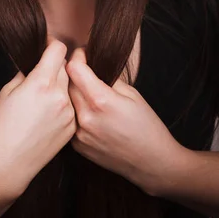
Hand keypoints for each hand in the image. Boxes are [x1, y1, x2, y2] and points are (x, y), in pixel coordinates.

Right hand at [0, 36, 76, 197]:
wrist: (7, 164)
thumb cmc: (1, 127)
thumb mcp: (7, 90)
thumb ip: (27, 72)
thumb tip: (37, 61)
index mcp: (41, 83)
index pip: (59, 50)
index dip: (52, 44)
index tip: (46, 46)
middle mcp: (59, 96)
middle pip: (65, 67)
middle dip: (55, 65)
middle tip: (42, 71)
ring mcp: (69, 113)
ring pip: (70, 86)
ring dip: (60, 84)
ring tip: (43, 96)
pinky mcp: (72, 128)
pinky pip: (72, 105)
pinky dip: (63, 103)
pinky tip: (47, 113)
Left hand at [66, 47, 183, 194]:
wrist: (152, 164)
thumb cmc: (147, 126)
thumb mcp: (132, 94)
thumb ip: (107, 78)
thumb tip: (91, 63)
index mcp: (101, 101)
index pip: (74, 68)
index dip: (78, 56)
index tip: (83, 53)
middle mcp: (86, 118)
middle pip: (67, 83)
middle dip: (73, 72)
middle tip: (84, 69)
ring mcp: (79, 134)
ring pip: (66, 102)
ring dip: (72, 92)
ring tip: (86, 90)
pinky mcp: (77, 146)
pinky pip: (70, 120)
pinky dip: (75, 111)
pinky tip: (88, 112)